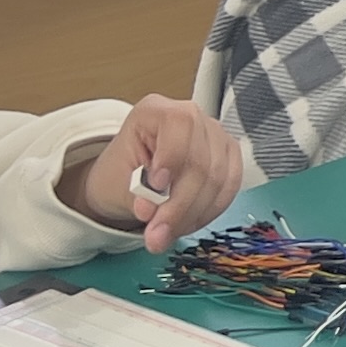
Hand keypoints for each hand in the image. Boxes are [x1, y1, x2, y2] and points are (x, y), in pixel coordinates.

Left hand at [62, 96, 248, 252]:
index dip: (173, 156)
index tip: (156, 187)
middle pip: (201, 160)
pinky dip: (208, 212)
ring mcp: (214, 136)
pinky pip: (229, 188)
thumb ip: (136, 195)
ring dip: (193, 214)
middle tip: (156, 235)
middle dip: (179, 205)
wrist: (127, 182)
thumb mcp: (116, 184)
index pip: (179, 124)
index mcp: (155, 111)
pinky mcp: (228, 158)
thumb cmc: (119, 176)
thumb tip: (151, 210)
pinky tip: (187, 223)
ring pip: (218, 178)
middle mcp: (191, 117)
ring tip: (166, 233)